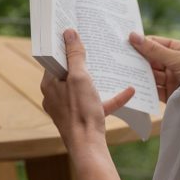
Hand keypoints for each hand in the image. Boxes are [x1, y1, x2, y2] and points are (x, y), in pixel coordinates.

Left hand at [41, 29, 135, 150]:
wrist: (88, 145)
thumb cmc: (80, 110)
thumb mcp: (79, 77)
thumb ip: (75, 55)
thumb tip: (68, 33)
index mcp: (50, 84)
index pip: (56, 60)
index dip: (66, 48)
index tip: (77, 36)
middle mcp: (56, 96)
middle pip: (71, 74)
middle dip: (85, 63)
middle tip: (96, 48)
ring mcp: (69, 108)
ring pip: (85, 89)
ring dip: (101, 80)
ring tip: (112, 68)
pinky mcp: (83, 118)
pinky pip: (98, 104)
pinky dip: (111, 97)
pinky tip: (129, 91)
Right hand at [129, 33, 179, 102]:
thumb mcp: (176, 58)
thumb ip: (153, 50)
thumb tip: (133, 36)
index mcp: (179, 50)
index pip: (156, 43)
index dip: (141, 43)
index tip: (125, 41)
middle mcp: (174, 64)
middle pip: (151, 60)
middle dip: (138, 59)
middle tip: (119, 56)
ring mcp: (170, 79)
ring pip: (150, 75)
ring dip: (138, 74)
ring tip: (122, 71)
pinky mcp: (168, 94)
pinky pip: (152, 90)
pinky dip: (143, 88)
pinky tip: (132, 85)